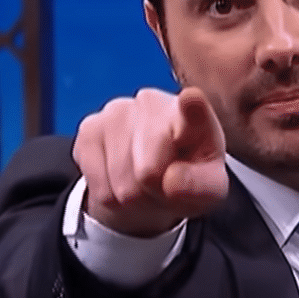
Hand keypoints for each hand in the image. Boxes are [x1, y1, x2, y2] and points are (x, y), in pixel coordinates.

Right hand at [73, 87, 228, 236]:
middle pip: (147, 173)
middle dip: (154, 193)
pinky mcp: (89, 128)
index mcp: (195, 115)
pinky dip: (111, 196)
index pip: (193, 108)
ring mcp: (117, 111)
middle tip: (164, 186)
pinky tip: (121, 179)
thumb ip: (201, 187)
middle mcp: (153, 103)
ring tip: (145, 184)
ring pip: (121, 184)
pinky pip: (98, 186)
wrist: (154, 176)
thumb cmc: (188, 175)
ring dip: (133, 198)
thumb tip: (171, 182)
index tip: (191, 99)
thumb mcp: (209, 188)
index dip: (191, 106)